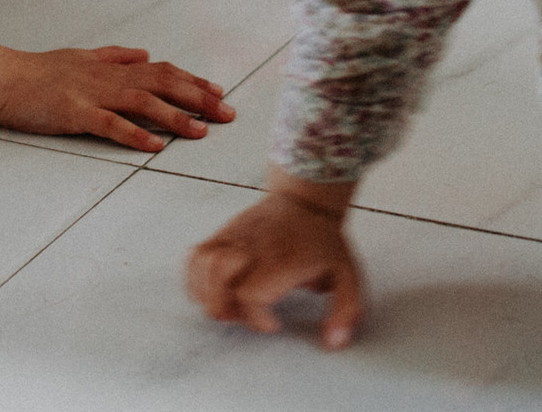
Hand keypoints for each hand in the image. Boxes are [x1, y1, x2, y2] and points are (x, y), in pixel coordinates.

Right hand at [0, 34, 233, 151]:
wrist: (3, 78)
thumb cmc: (39, 71)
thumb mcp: (81, 56)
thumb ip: (114, 55)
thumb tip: (144, 53)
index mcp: (111, 66)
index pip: (162, 71)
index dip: (193, 81)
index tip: (220, 93)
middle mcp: (107, 76)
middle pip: (162, 84)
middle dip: (198, 98)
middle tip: (228, 114)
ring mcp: (91, 93)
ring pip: (142, 102)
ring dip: (174, 117)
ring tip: (201, 131)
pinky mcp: (73, 112)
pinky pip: (109, 124)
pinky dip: (133, 133)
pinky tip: (154, 145)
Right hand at [185, 169, 363, 348]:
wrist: (304, 200)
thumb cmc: (322, 241)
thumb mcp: (347, 275)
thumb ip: (345, 311)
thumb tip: (333, 342)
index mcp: (281, 261)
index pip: (252, 294)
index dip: (256, 318)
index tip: (273, 324)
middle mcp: (252, 248)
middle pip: (217, 277)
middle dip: (221, 306)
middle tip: (239, 316)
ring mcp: (233, 237)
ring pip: (201, 264)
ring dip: (205, 293)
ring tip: (224, 304)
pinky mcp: (221, 233)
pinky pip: (195, 255)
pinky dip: (194, 277)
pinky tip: (210, 290)